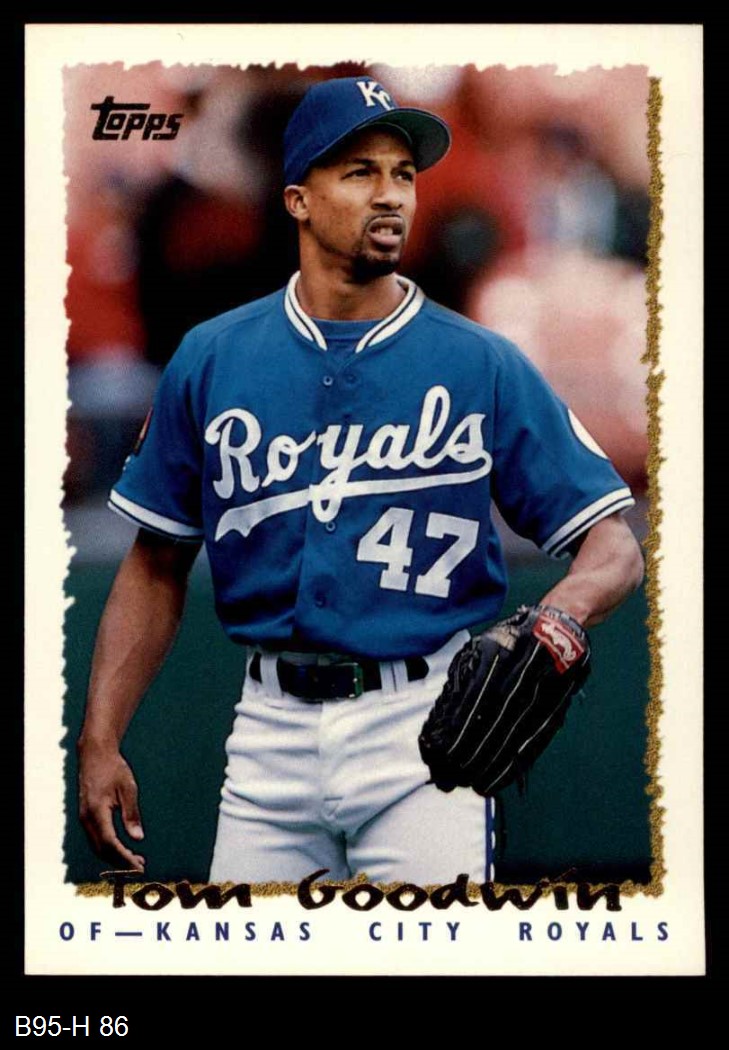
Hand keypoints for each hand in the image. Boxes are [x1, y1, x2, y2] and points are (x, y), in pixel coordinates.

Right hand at [78, 741, 145, 871]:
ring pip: (98, 847)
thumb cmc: (114, 769)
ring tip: (137, 860)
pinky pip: (96, 839)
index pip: (110, 843)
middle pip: (102, 850)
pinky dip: (110, 848)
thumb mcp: (128, 788)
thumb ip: (131, 814)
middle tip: (141, 867)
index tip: (139, 866)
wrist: (94, 755)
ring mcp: (84, 819)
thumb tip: (138, 838)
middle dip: (121, 862)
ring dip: (115, 857)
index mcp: (96, 812)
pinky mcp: (86, 817)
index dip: (124, 858)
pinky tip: (124, 849)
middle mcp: (86, 819)